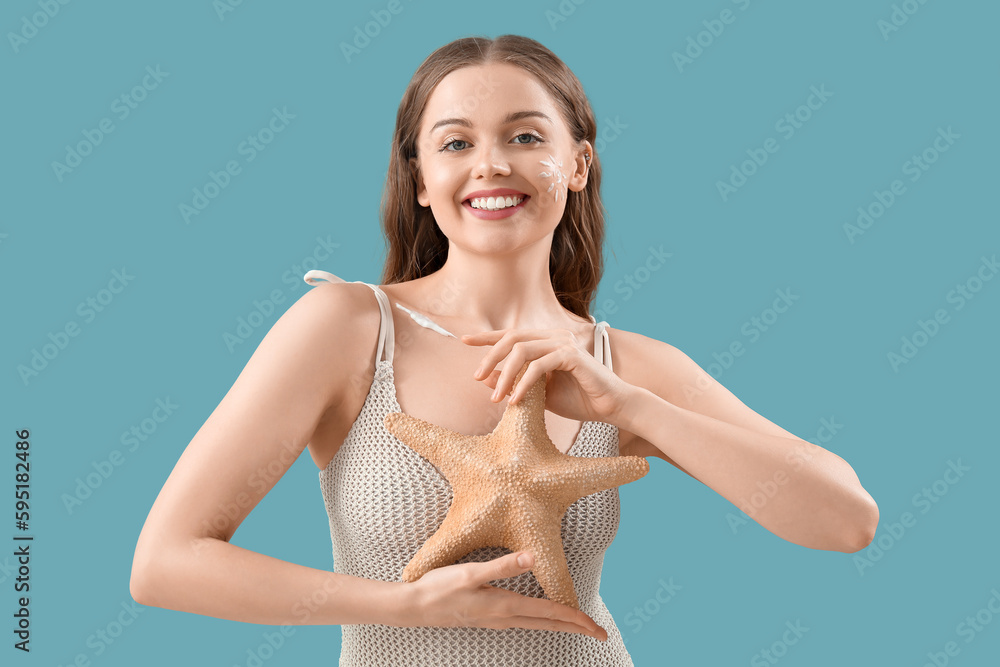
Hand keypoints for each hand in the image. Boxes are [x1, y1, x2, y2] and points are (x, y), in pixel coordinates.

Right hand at [398, 550, 607, 640]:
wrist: (414, 607)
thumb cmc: (440, 588)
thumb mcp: (471, 572)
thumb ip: (503, 565)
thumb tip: (533, 556)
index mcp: (506, 605)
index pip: (550, 612)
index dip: (576, 619)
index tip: (597, 628)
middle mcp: (505, 616)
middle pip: (549, 623)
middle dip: (576, 628)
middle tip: (601, 635)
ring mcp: (496, 619)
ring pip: (538, 623)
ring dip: (561, 624)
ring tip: (579, 625)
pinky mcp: (488, 616)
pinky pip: (525, 621)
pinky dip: (542, 620)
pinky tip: (541, 617)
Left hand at [461, 328, 630, 424]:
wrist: (611, 407)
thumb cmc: (578, 400)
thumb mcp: (537, 394)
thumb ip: (514, 383)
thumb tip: (485, 378)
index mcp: (546, 341)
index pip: (511, 334)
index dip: (487, 336)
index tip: (464, 340)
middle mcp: (554, 336)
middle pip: (512, 336)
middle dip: (490, 355)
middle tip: (476, 376)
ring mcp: (564, 343)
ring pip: (522, 350)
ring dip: (505, 374)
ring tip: (497, 397)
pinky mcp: (573, 356)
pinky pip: (539, 366)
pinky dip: (523, 383)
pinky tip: (516, 400)